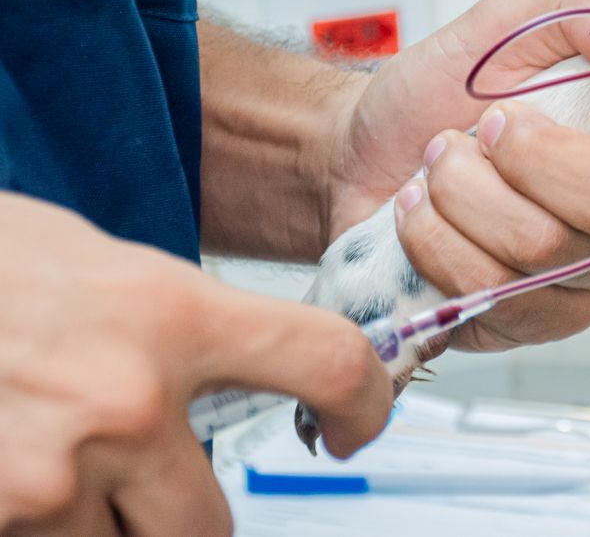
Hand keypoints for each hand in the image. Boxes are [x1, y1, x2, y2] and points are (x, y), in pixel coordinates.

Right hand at [0, 193, 392, 535]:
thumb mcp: (99, 268)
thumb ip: (178, 329)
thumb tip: (231, 379)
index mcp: (171, 312)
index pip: (324, 361)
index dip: (366, 402)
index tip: (358, 423)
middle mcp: (128, 400)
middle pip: (211, 524)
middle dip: (178, 517)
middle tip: (136, 479)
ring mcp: (54, 474)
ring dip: (87, 523)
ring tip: (36, 451)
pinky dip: (33, 523)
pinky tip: (5, 463)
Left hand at [326, 0, 589, 351]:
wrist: (365, 148)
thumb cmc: (444, 90)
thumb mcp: (512, 18)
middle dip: (533, 155)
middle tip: (489, 125)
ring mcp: (586, 279)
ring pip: (546, 253)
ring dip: (468, 191)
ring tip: (443, 162)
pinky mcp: (530, 321)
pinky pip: (497, 297)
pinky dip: (440, 238)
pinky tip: (428, 211)